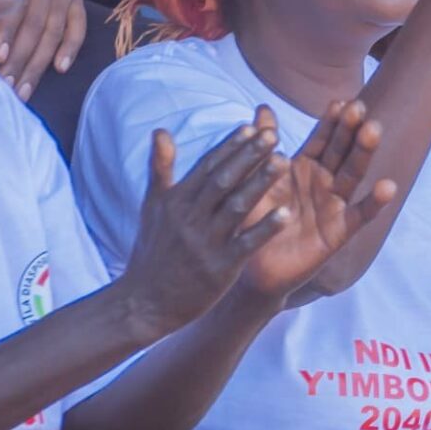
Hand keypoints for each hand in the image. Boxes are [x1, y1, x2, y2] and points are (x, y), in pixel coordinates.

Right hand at [118, 117, 286, 334]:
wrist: (144, 303)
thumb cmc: (152, 252)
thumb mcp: (152, 207)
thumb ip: (160, 168)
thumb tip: (160, 130)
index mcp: (177, 201)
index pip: (208, 167)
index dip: (231, 146)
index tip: (253, 126)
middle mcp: (190, 218)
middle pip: (224, 180)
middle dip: (249, 155)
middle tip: (274, 134)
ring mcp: (205, 243)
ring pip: (237, 206)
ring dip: (261, 182)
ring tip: (284, 161)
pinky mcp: (219, 268)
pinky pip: (246, 244)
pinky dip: (266, 228)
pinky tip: (287, 213)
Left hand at [233, 101, 394, 303]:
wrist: (254, 267)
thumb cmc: (255, 221)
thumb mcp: (257, 179)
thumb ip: (264, 145)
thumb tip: (262, 107)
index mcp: (305, 166)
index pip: (322, 138)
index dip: (331, 121)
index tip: (341, 101)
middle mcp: (324, 182)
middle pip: (341, 151)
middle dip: (350, 129)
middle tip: (359, 107)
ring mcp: (334, 205)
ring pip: (352, 174)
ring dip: (363, 153)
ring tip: (373, 131)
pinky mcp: (339, 231)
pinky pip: (359, 215)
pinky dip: (374, 202)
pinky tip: (387, 187)